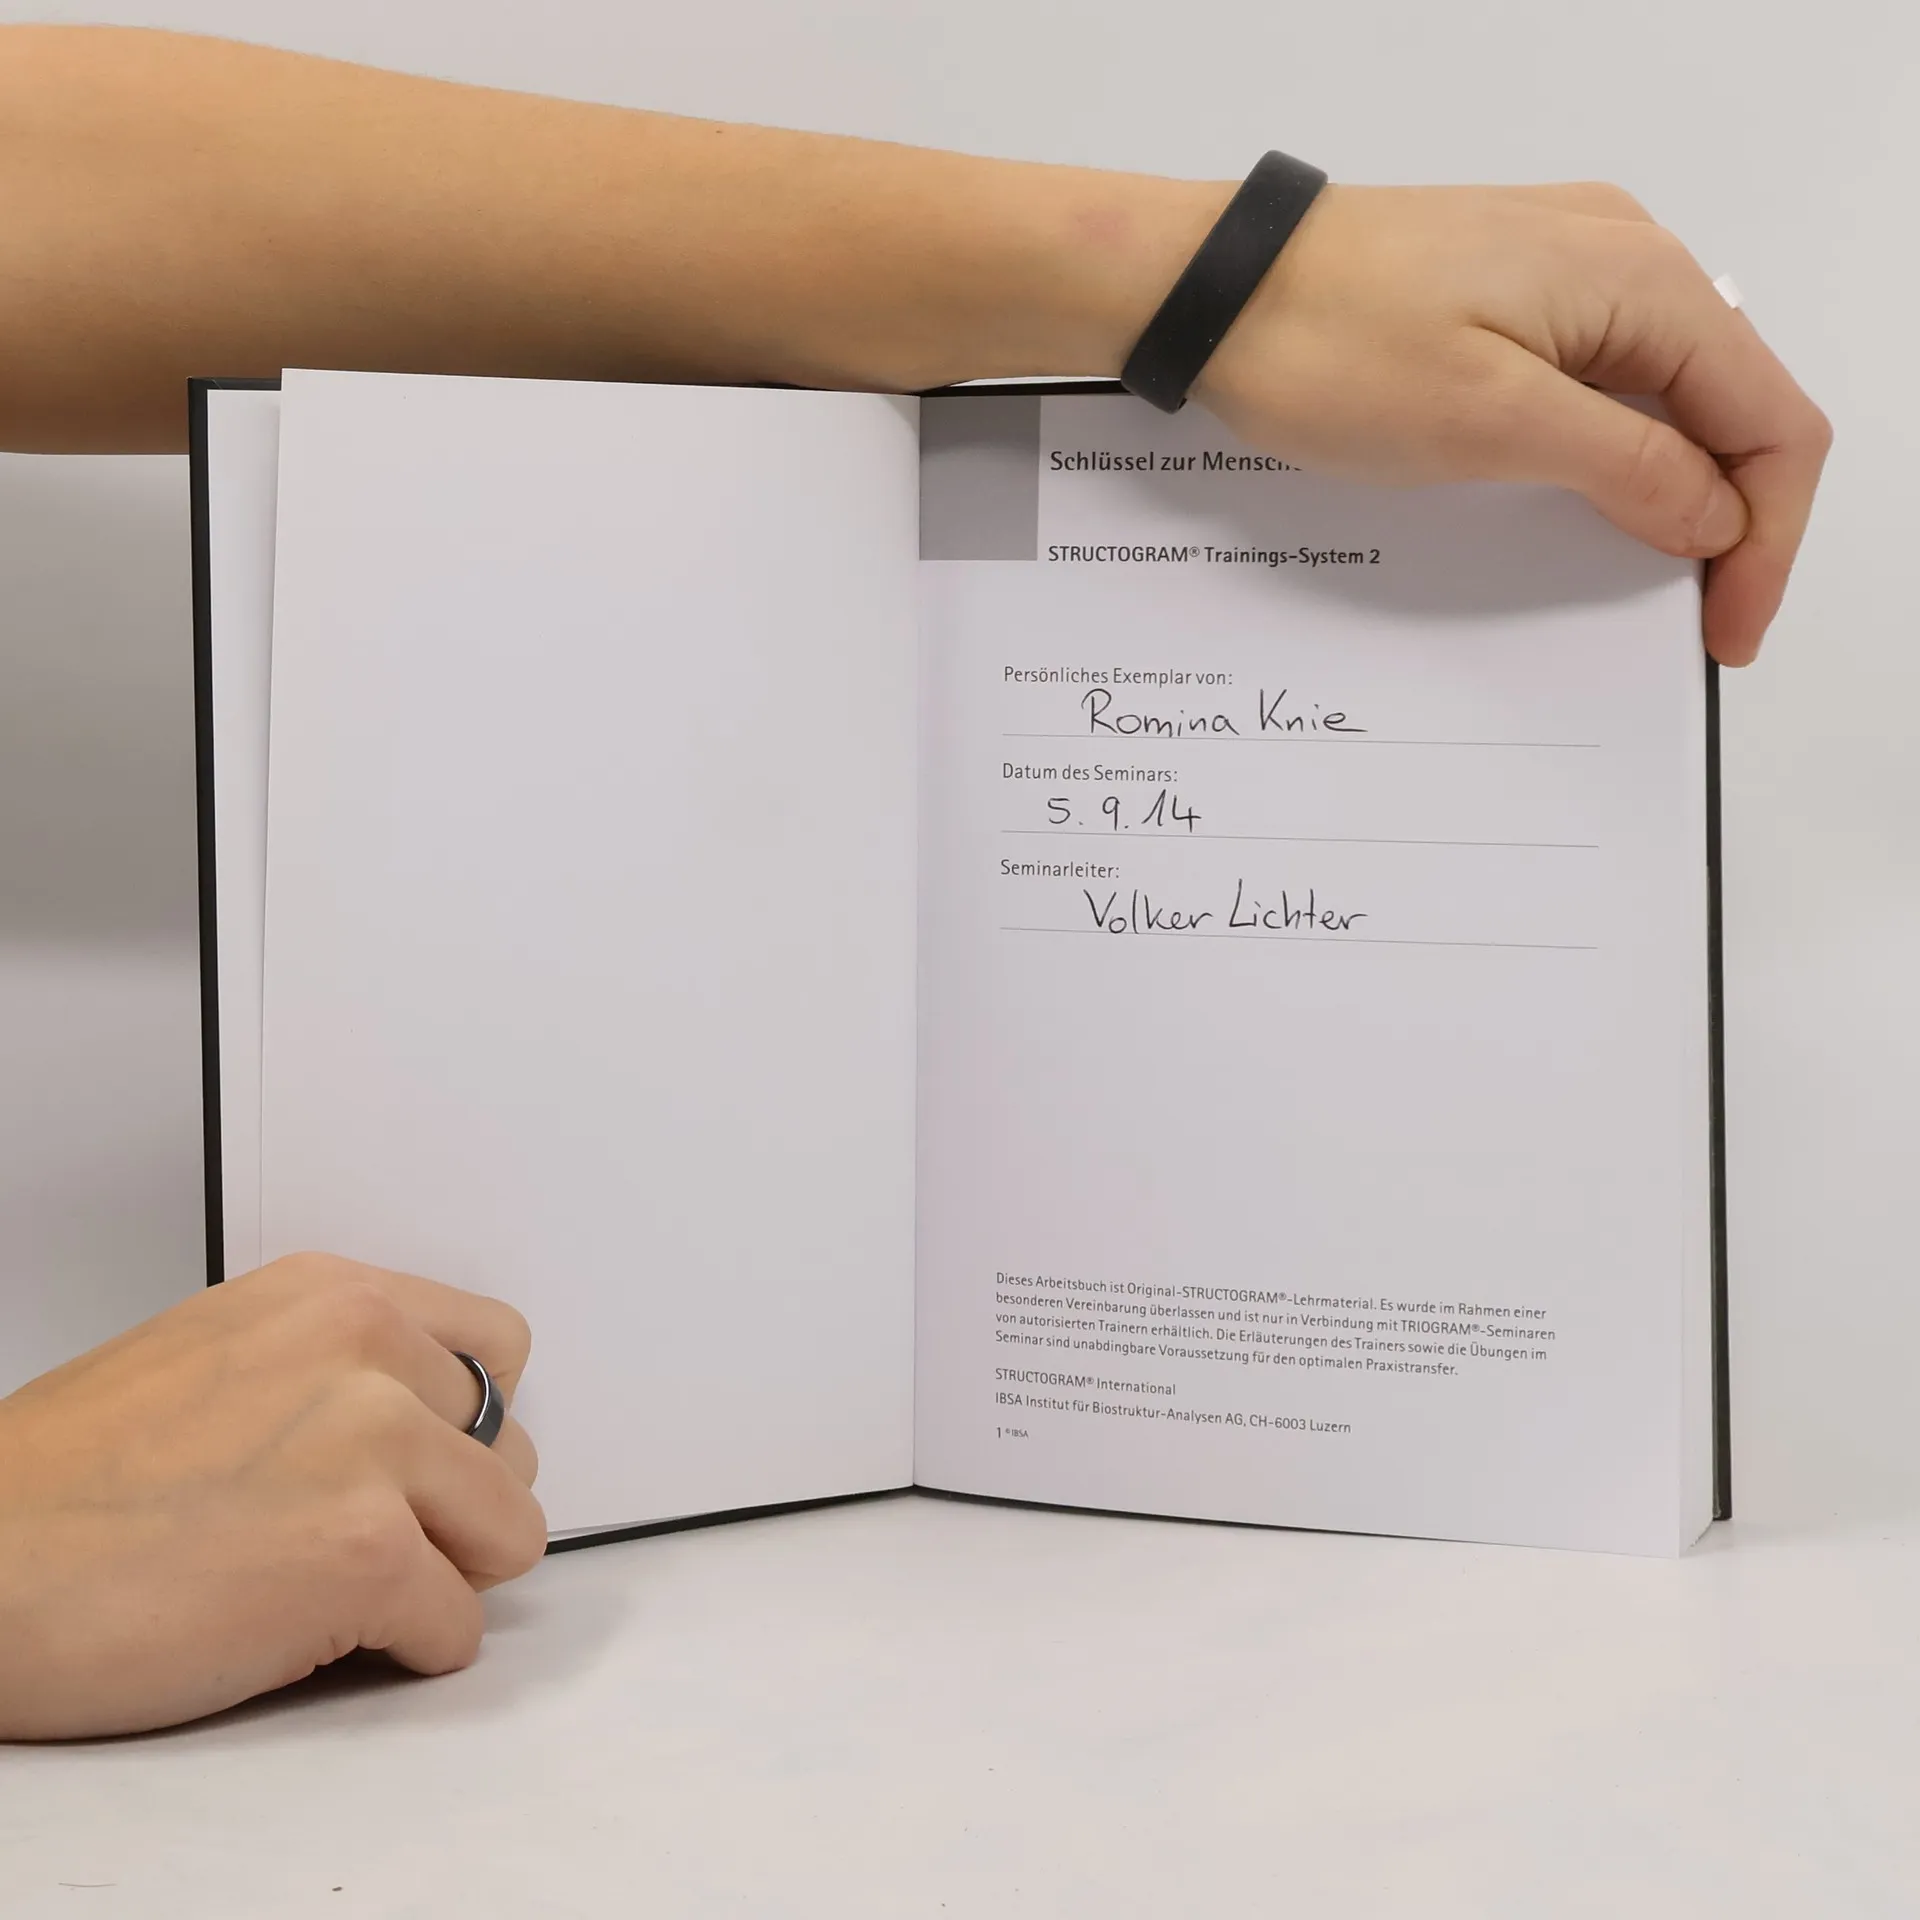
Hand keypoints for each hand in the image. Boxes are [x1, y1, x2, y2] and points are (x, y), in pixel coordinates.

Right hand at [0, 1254, 544, 1738]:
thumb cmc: (66, 1483)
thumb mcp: (219, 1351)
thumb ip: (335, 1364)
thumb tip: (426, 1418)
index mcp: (334, 1294)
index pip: (499, 1349)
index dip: (464, 1425)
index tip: (416, 1465)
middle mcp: (368, 1349)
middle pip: (512, 1449)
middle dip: (452, 1508)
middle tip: (359, 1541)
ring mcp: (374, 1448)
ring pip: (510, 1535)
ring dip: (442, 1577)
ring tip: (342, 1589)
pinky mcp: (367, 1555)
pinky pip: (458, 1629)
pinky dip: (405, 1651)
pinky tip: (314, 1639)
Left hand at [1193, 183, 1831, 666]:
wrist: (1210, 291)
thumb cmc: (1330, 345)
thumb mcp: (1490, 423)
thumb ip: (1625, 467)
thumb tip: (1715, 516)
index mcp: (1641, 280)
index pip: (1770, 417)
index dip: (1768, 535)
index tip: (1726, 631)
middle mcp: (1624, 259)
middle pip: (1732, 406)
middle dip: (1731, 521)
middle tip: (1693, 627)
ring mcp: (1565, 273)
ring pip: (1667, 400)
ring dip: (1672, 494)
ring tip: (1646, 587)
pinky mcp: (1508, 299)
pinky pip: (1598, 384)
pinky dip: (1609, 459)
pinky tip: (1585, 519)